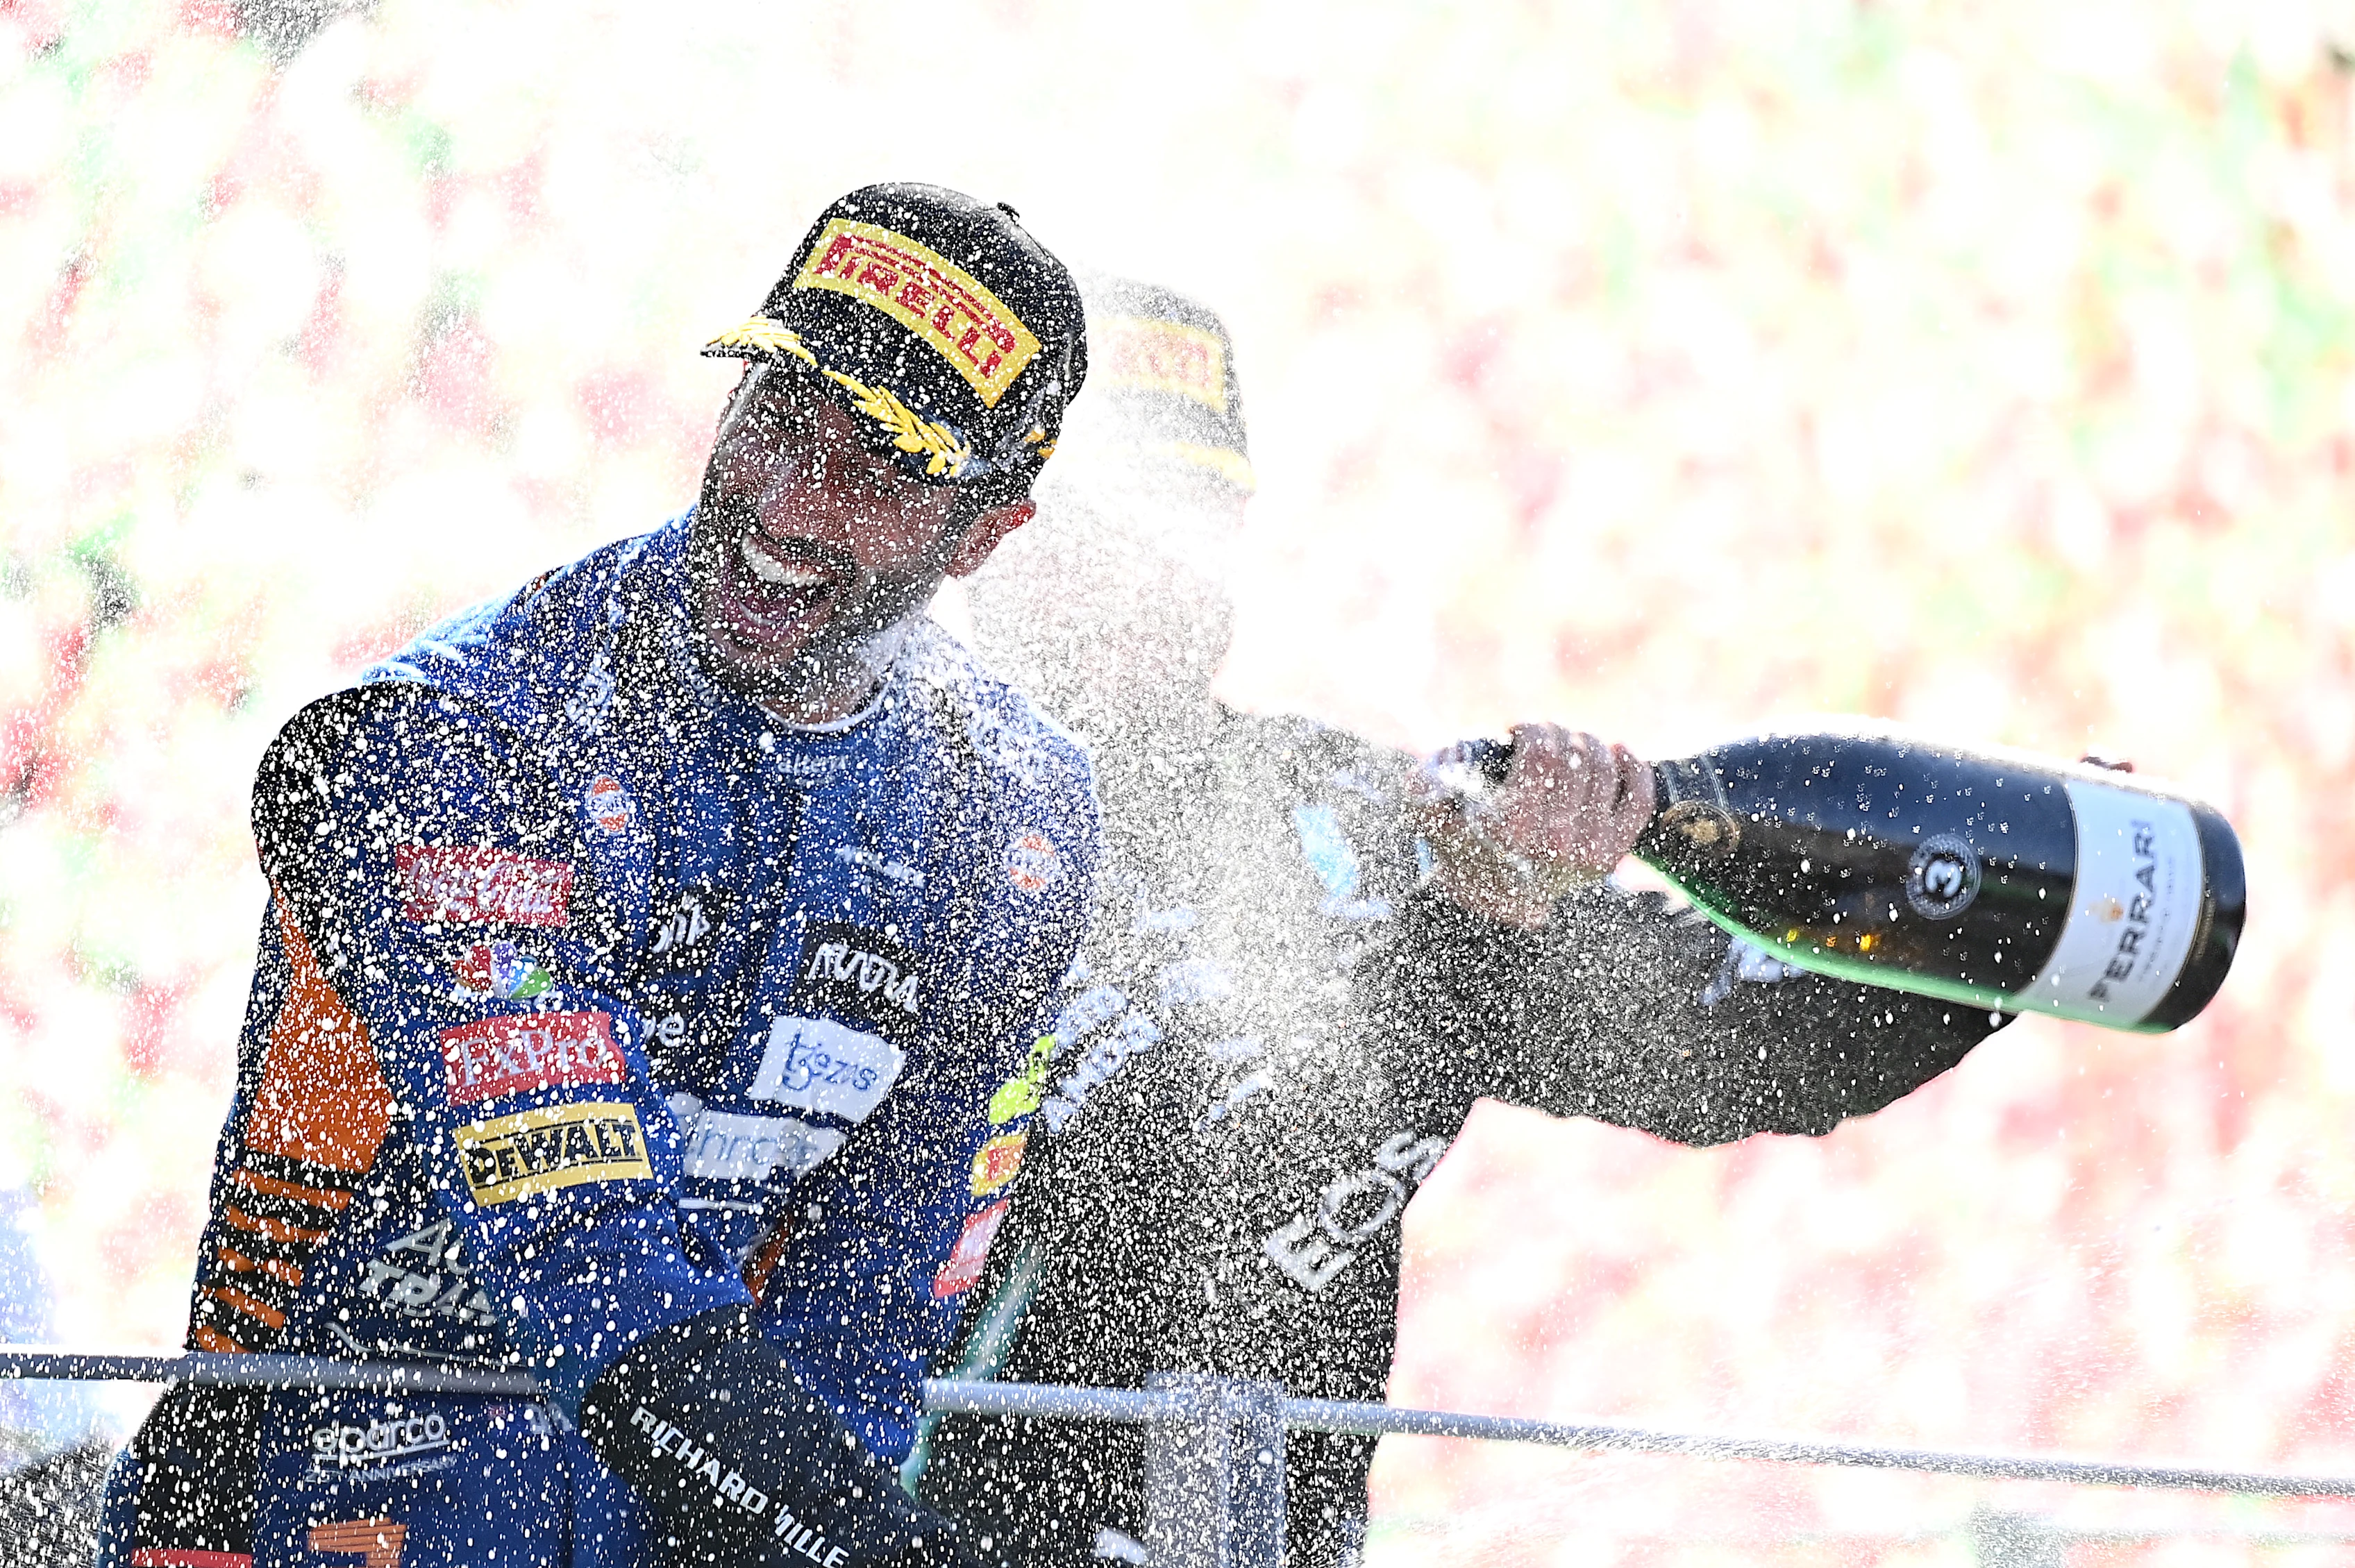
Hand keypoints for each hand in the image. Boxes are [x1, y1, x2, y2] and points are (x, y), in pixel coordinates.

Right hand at [1421, 724, 1656, 928]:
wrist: (1491, 899)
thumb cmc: (1461, 844)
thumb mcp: (1431, 814)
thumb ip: (1423, 788)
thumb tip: (1431, 770)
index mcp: (1510, 827)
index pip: (1541, 753)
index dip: (1533, 729)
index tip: (1521, 730)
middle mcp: (1552, 843)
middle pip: (1573, 757)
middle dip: (1559, 733)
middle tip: (1547, 734)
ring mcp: (1586, 852)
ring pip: (1604, 770)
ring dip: (1590, 744)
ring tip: (1573, 742)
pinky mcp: (1609, 858)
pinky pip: (1637, 801)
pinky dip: (1633, 768)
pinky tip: (1619, 751)